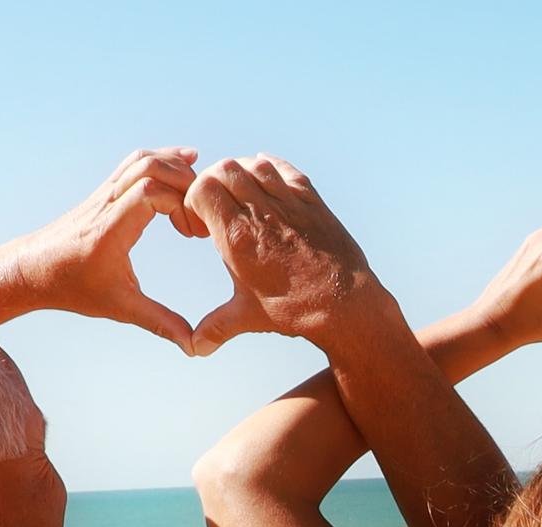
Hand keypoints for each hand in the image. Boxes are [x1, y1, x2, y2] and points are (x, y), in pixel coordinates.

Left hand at [15, 147, 202, 351]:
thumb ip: (160, 323)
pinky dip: (163, 159)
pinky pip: (134, 163)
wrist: (32, 270)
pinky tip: (185, 161)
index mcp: (110, 229)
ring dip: (175, 167)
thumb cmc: (73, 288)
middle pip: (150, 167)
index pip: (150, 192)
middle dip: (185, 184)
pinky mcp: (105, 191)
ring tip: (201, 187)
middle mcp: (106, 203)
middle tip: (201, 216)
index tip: (191, 234)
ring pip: (141, 159)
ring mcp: (104, 193)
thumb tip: (193, 346)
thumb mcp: (120, 308)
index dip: (181, 205)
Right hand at [183, 155, 398, 357]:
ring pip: (255, 164)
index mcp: (238, 236)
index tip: (201, 225)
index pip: (202, 188)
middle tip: (218, 207)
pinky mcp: (312, 201)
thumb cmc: (296, 310)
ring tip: (240, 197)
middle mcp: (262, 212)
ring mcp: (289, 203)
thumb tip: (194, 348)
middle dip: (213, 183)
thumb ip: (215, 328)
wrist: (347, 306)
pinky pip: (285, 169)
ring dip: (241, 174)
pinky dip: (270, 167)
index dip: (194, 200)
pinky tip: (264, 181)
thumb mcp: (248, 317)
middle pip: (224, 168)